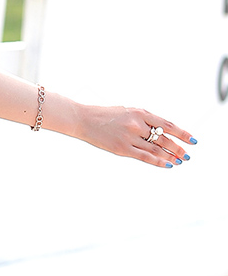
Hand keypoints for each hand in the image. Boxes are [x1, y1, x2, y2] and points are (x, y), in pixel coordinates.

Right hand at [78, 105, 195, 167]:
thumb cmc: (104, 115)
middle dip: (178, 148)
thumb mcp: (126, 111)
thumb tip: (162, 131)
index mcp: (138, 112)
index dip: (182, 133)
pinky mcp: (123, 149)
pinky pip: (146, 157)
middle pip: (164, 139)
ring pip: (157, 150)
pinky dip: (159, 162)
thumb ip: (143, 119)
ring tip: (180, 160)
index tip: (192, 140)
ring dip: (171, 156)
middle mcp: (136, 124)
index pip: (167, 124)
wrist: (83, 119)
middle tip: (187, 154)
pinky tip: (168, 164)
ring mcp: (130, 137)